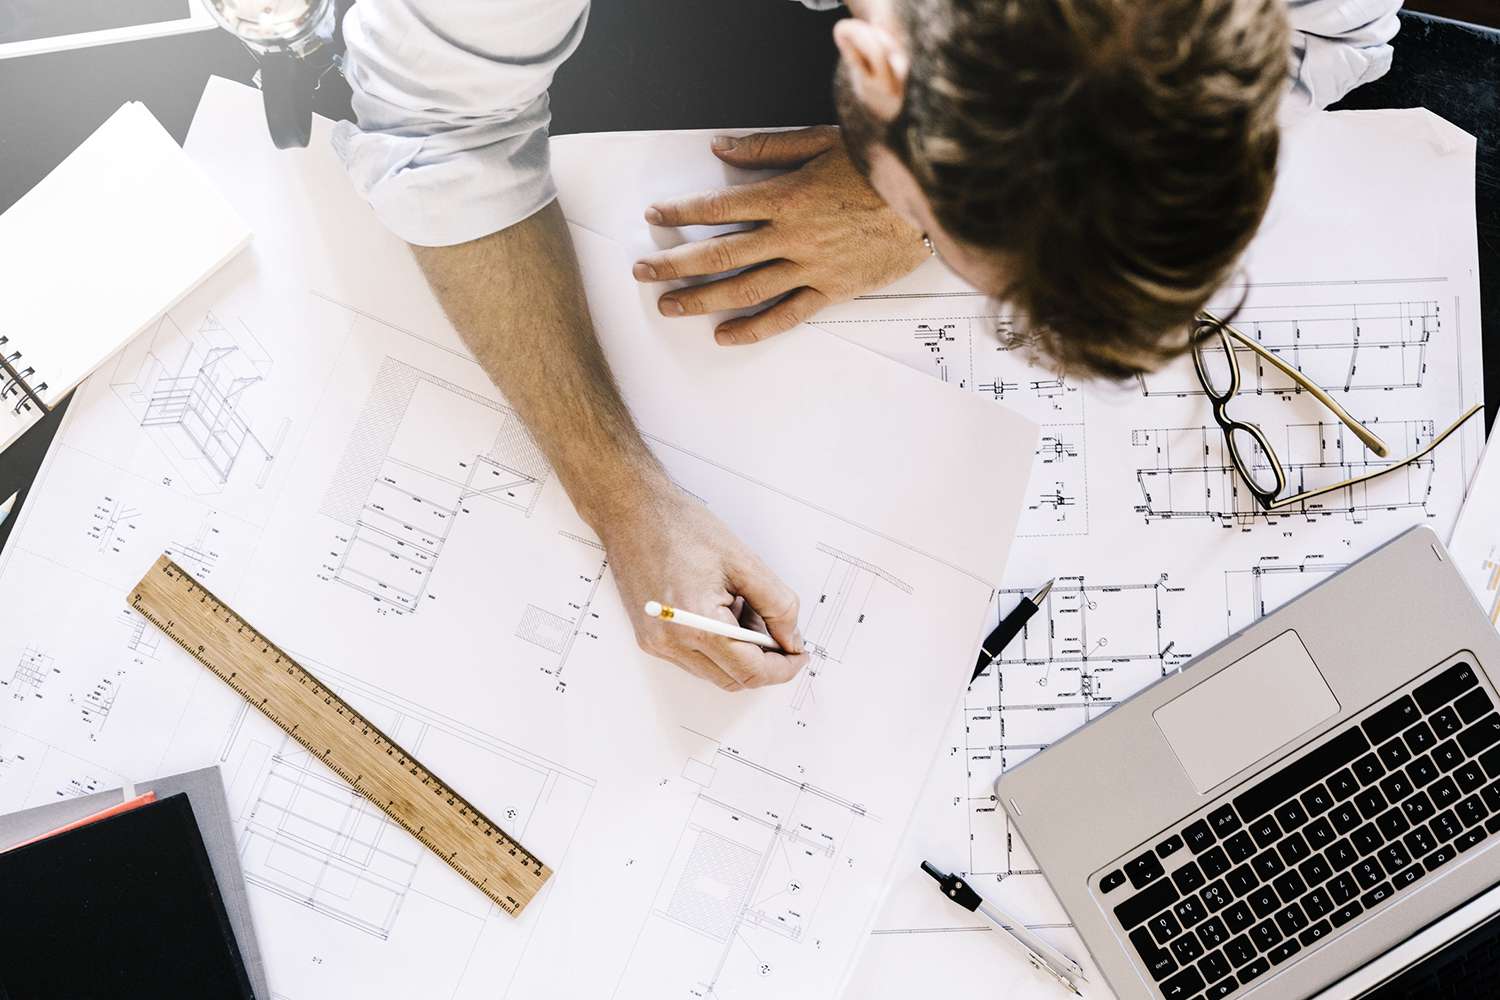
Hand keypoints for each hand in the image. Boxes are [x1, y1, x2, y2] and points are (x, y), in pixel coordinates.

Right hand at [598, 481, 808, 689]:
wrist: (632, 512)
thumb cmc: (681, 528)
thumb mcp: (744, 562)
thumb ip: (777, 605)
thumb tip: (791, 638)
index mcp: (695, 624)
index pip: (750, 670)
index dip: (782, 667)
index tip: (799, 655)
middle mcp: (670, 643)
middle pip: (733, 679)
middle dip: (764, 660)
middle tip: (778, 628)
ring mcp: (657, 644)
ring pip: (715, 672)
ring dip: (740, 653)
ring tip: (743, 607)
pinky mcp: (650, 638)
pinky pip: (695, 659)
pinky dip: (719, 645)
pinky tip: (722, 610)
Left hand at [632, 126, 928, 344]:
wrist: (934, 198)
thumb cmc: (881, 167)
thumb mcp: (823, 141)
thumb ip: (768, 148)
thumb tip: (721, 149)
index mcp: (786, 196)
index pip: (718, 206)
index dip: (680, 212)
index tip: (653, 216)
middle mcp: (792, 236)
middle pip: (719, 254)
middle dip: (674, 264)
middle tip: (642, 272)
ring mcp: (811, 267)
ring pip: (745, 290)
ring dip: (702, 300)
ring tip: (669, 307)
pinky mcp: (833, 290)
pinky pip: (787, 315)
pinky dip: (753, 329)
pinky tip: (725, 336)